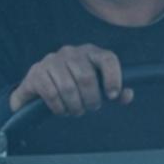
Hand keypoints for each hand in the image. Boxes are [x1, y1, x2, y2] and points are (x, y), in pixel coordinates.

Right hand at [9, 44, 132, 115]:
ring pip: (68, 87)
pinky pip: (51, 93)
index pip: (107, 59)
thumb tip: (126, 95)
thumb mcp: (97, 87)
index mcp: (90, 52)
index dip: (113, 78)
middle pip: (86, 77)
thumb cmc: (76, 86)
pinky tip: (61, 110)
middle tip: (91, 108)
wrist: (40, 87)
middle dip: (91, 99)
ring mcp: (52, 60)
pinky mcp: (36, 72)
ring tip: (76, 111)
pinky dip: (59, 107)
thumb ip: (115, 91)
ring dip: (74, 106)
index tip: (112, 96)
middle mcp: (71, 52)